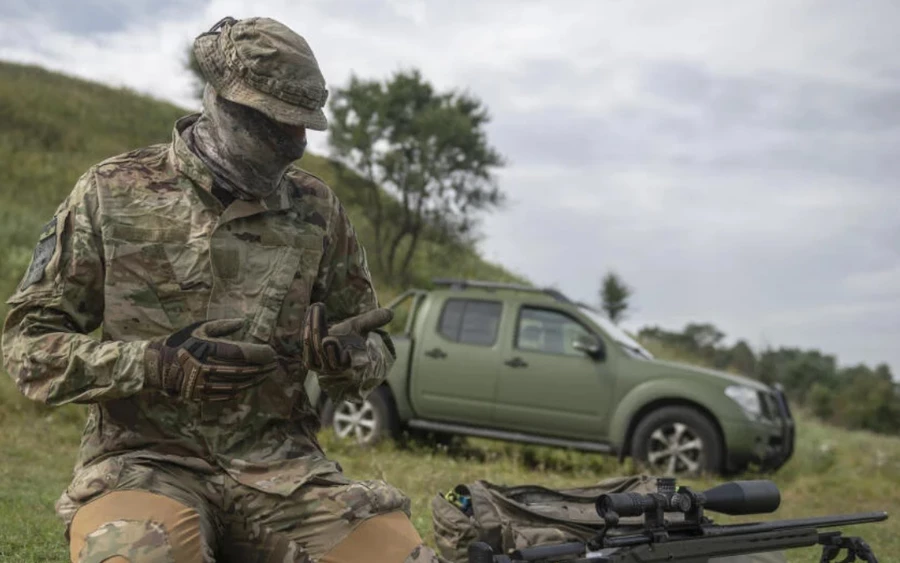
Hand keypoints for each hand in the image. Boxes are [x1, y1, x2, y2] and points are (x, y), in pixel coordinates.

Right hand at [144, 319, 276, 400]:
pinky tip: (251, 384)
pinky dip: (242, 389)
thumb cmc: (180, 342)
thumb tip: (243, 322)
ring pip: (237, 384)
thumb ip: (223, 326)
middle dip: (262, 367)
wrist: (156, 366)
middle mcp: (206, 367)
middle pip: (243, 370)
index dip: (260, 354)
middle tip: (275, 364)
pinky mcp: (200, 395)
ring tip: (267, 374)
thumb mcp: (199, 328)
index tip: (272, 353)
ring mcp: (203, 384)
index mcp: (207, 348)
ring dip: (255, 380)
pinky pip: (226, 394)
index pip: (242, 353)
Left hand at [302, 303, 392, 373]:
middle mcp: (336, 367)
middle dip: (322, 337)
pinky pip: (307, 351)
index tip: (331, 340)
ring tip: (315, 308)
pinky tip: (308, 318)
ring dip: (313, 327)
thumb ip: (374, 320)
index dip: (337, 353)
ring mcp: (322, 367)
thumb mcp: (362, 328)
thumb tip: (390, 312)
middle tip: (322, 324)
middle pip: (326, 353)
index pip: (344, 361)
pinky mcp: (311, 363)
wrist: (337, 349)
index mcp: (352, 362)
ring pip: (315, 349)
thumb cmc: (352, 339)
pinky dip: (306, 334)